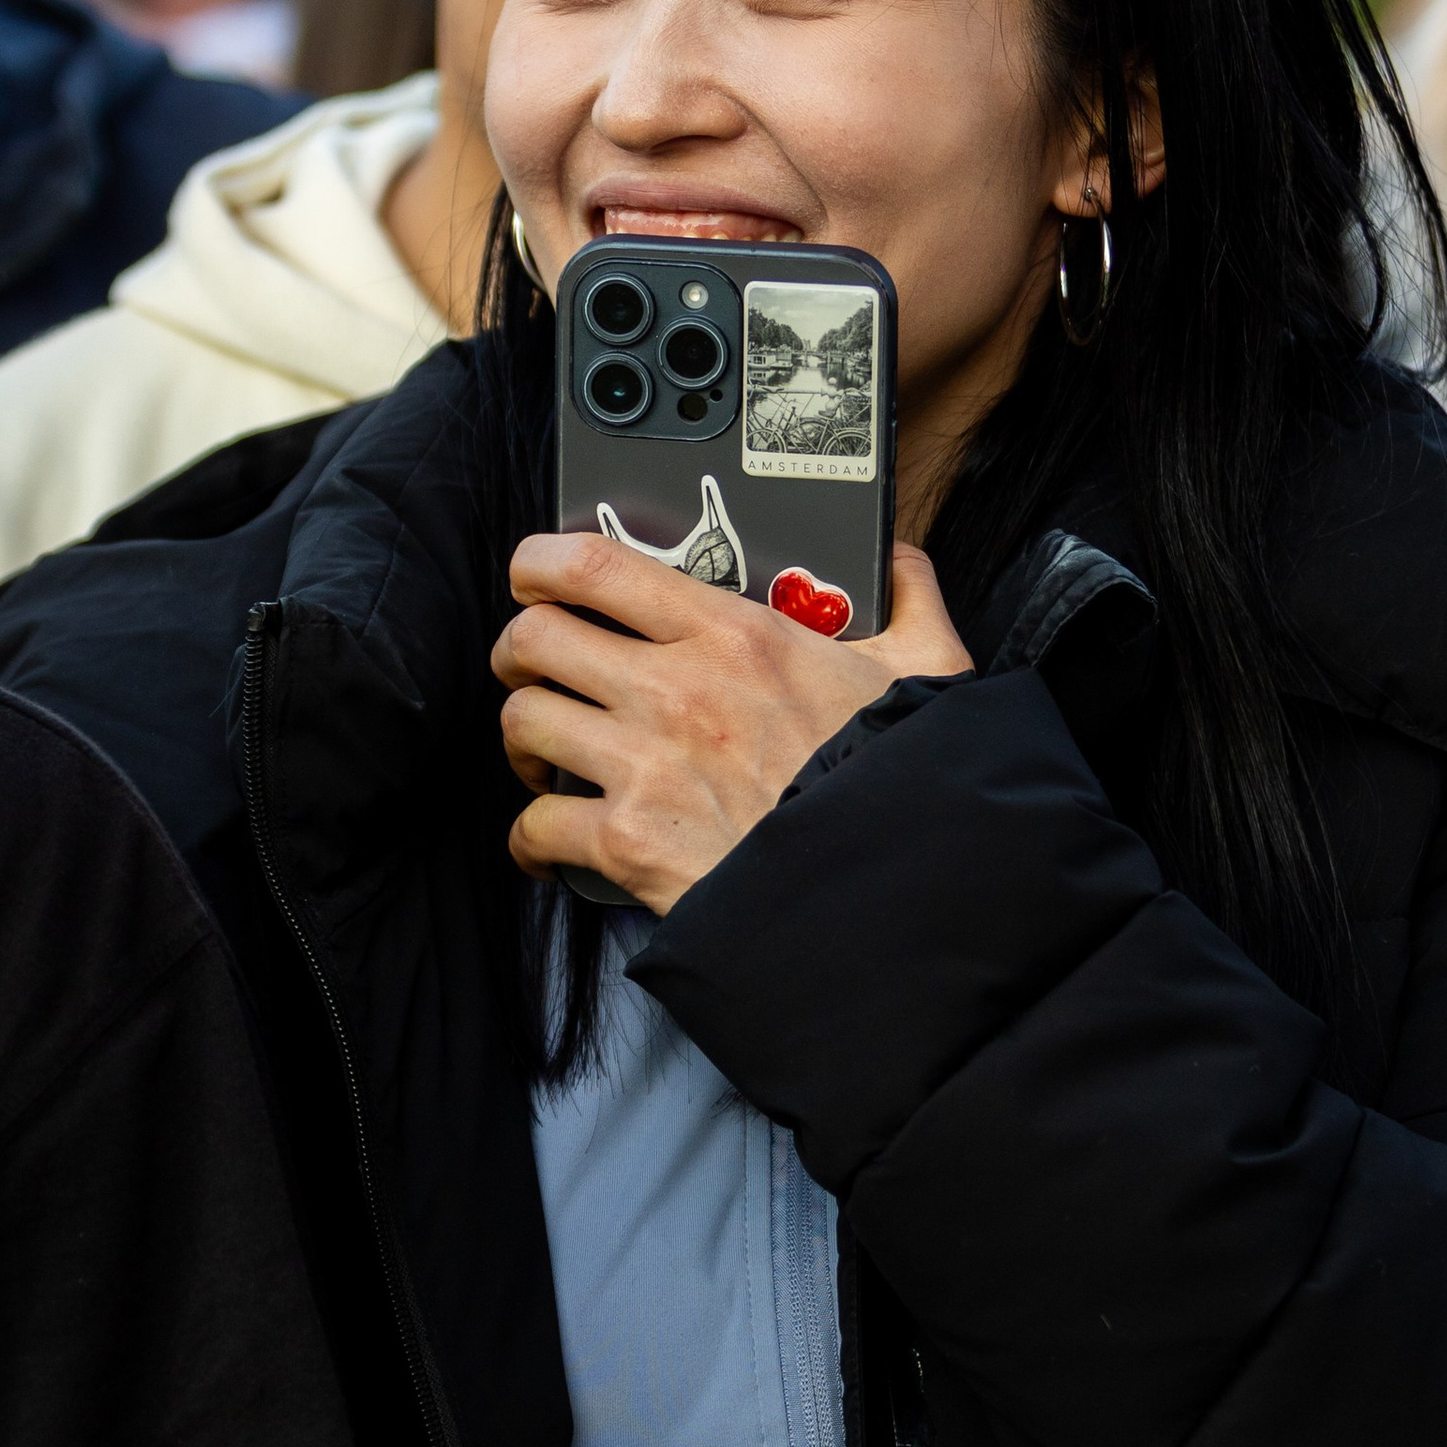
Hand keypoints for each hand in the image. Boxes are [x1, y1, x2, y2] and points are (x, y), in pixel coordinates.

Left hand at [492, 534, 972, 913]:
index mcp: (734, 633)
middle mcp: (674, 689)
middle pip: (534, 638)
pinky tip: (548, 844)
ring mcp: (645, 765)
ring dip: (524, 741)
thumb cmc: (898, 781)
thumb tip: (893, 558)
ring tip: (546, 756)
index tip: (534, 577)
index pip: (593, 564)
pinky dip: (530, 838)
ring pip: (524, 723)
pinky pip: (536, 826)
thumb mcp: (926, 668)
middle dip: (519, 653)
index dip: (539, 562)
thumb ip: (906, 598)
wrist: (887, 888)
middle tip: (537, 671)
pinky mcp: (630, 842)